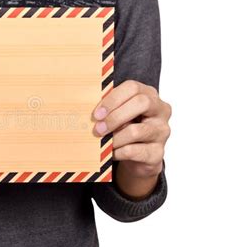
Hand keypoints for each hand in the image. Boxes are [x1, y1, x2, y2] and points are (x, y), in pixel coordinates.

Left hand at [92, 80, 171, 199]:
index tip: (97, 113)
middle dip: (115, 116)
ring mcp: (162, 132)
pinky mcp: (157, 153)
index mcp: (149, 95)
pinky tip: (110, 153)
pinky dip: (117, 152)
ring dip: (114, 138)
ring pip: (136, 131)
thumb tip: (85, 105)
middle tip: (98, 128)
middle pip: (141, 103)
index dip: (113, 99)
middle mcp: (161, 111)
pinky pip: (133, 151)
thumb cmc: (125, 130)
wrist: (138, 158)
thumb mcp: (118, 115)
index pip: (133, 88)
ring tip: (103, 142)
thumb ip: (108, 108)